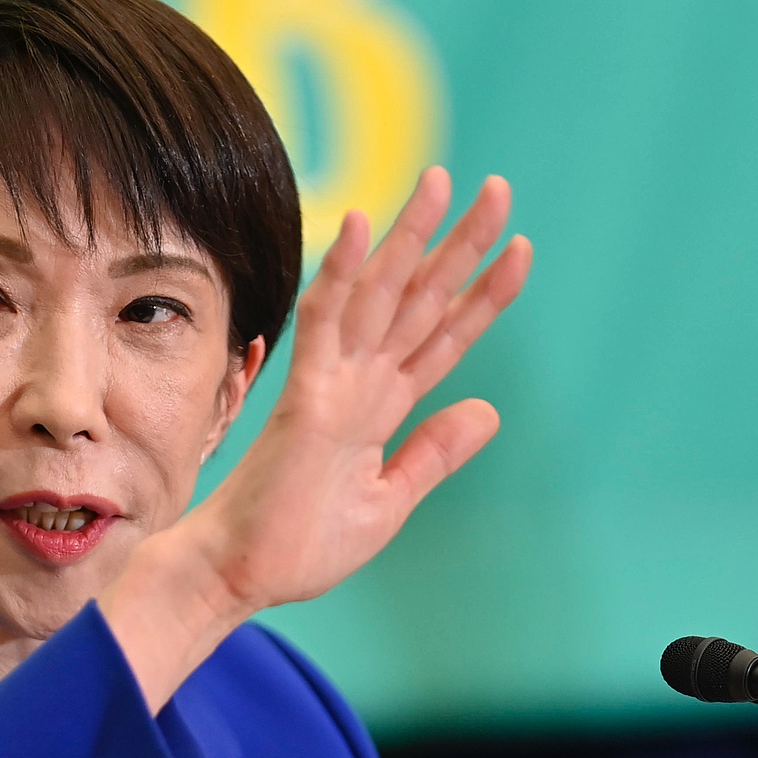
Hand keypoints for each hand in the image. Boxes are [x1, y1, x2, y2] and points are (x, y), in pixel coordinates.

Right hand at [194, 165, 529, 613]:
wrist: (237, 576)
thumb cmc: (297, 546)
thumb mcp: (388, 503)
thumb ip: (432, 454)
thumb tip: (485, 408)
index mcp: (380, 409)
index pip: (442, 339)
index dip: (482, 296)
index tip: (520, 251)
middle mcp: (359, 384)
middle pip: (420, 302)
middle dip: (460, 246)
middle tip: (498, 188)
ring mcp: (331, 386)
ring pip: (379, 296)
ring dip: (410, 238)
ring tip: (444, 181)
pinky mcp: (305, 399)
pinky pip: (324, 324)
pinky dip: (342, 274)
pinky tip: (359, 225)